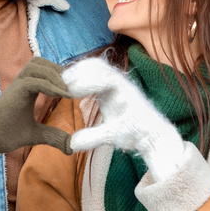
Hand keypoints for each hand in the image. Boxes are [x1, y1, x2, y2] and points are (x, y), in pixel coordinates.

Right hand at [0, 57, 71, 153]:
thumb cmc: (8, 133)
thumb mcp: (37, 134)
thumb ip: (54, 136)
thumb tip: (70, 147)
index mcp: (27, 89)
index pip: (45, 71)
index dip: (60, 76)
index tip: (76, 88)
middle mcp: (23, 83)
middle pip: (41, 62)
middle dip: (58, 70)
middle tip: (73, 86)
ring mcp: (18, 85)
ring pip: (37, 65)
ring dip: (56, 74)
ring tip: (68, 90)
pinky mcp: (15, 91)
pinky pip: (35, 81)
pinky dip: (51, 85)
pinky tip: (63, 96)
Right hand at [63, 58, 184, 180]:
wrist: (151, 131)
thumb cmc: (134, 133)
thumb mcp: (112, 137)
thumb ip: (92, 138)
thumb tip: (69, 145)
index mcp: (122, 91)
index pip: (103, 78)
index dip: (84, 83)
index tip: (68, 92)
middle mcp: (119, 81)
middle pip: (96, 65)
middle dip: (77, 73)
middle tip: (59, 86)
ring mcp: (115, 80)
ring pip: (94, 65)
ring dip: (77, 72)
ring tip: (61, 85)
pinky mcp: (110, 83)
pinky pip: (95, 71)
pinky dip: (81, 74)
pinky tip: (69, 87)